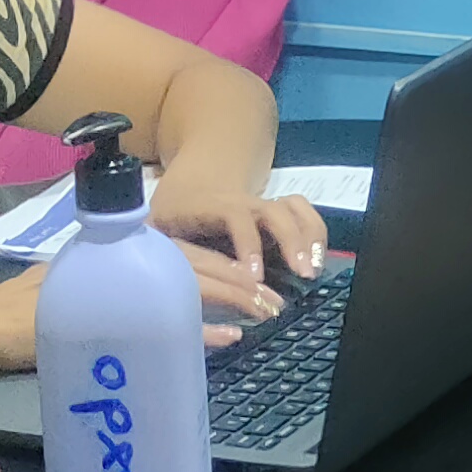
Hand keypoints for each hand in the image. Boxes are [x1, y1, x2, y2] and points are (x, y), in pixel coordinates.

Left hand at [148, 176, 329, 344]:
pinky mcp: (275, 211)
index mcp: (207, 206)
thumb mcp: (154, 234)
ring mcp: (261, 204)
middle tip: (302, 276)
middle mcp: (240, 201)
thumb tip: (165, 286)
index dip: (248, 243)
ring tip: (313, 271)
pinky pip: (303, 212)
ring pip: (292, 208)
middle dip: (290, 242)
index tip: (255, 277)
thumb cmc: (168, 220)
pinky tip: (317, 261)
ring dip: (309, 237)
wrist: (188, 186)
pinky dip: (315, 233)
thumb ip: (161, 256)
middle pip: (272, 211)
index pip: (234, 216)